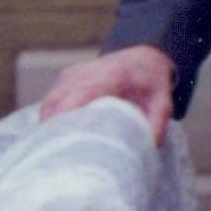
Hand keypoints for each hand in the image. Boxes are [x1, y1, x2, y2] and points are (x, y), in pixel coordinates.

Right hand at [39, 44, 178, 140]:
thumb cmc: (151, 81)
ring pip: (50, 99)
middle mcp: (87, 72)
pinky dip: (49, 115)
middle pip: (58, 99)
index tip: (56, 138)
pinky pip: (51, 98)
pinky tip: (52, 135)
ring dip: (48, 123)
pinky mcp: (66, 77)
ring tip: (49, 149)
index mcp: (111, 76)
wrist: (144, 56)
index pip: (80, 94)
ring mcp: (73, 73)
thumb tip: (147, 148)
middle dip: (51, 126)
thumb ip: (157, 124)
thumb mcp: (163, 102)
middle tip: (51, 154)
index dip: (65, 115)